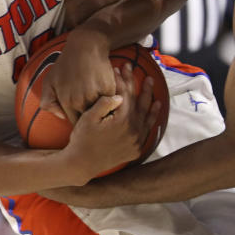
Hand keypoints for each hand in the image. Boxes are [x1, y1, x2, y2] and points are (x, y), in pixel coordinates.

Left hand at [45, 28, 115, 122]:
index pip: (75, 122)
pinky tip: (104, 88)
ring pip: (101, 111)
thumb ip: (48, 103)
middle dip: (90, 115)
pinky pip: (111, 102)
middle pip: (89, 119)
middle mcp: (80, 101)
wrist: (86, 46)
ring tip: (97, 95)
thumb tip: (62, 116)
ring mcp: (95, 95)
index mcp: (66, 101)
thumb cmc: (66, 64)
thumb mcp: (49, 81)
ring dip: (101, 108)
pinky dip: (110, 99)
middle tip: (91, 106)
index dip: (79, 119)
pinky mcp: (109, 89)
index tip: (82, 114)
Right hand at [65, 63, 157, 181]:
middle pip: (140, 103)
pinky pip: (147, 131)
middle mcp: (133, 131)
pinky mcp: (136, 150)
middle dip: (141, 86)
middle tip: (142, 74)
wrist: (81, 164)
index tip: (120, 69)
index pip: (126, 95)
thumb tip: (119, 95)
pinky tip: (153, 110)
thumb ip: (104, 104)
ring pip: (147, 116)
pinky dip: (151, 119)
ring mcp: (136, 142)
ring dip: (150, 100)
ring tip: (151, 85)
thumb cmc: (82, 139)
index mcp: (122, 121)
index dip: (123, 80)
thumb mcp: (88, 118)